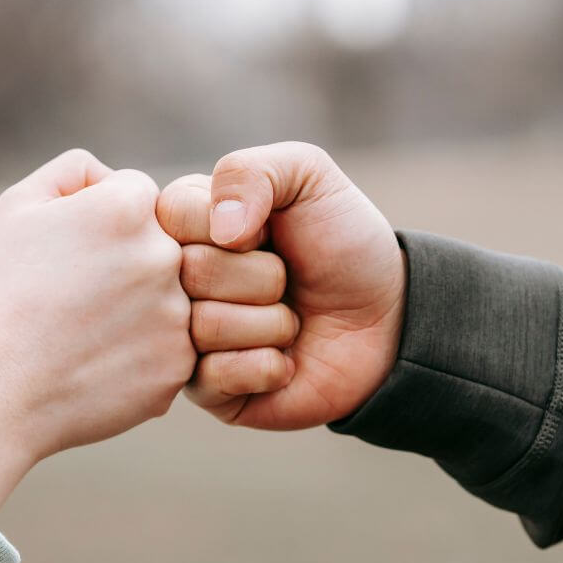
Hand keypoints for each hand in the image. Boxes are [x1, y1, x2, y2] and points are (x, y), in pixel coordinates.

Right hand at [0, 149, 194, 513]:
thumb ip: (75, 172)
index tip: (69, 256)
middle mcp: (164, 255)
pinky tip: (96, 364)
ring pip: (168, 298)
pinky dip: (139, 356)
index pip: (136, 196)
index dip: (98, 225)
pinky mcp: (178, 366)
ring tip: (82, 335)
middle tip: (75, 300)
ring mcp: (178, 314)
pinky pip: (169, 348)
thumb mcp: (17, 209)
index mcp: (128, 207)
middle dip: (124, 265)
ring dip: (136, 311)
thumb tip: (112, 176)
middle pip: (160, 246)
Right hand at [157, 142, 404, 429]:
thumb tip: (219, 230)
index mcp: (186, 223)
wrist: (389, 319)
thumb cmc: (344, 243)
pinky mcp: (207, 390)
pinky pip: (215, 377)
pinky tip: (284, 361)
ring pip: (204, 326)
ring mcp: (187, 337)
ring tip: (290, 320)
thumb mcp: (307, 177)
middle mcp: (176, 281)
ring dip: (271, 323)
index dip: (233, 224)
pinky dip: (266, 365)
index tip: (267, 230)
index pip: (172, 214)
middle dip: (262, 276)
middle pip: (191, 272)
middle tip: (287, 280)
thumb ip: (250, 171)